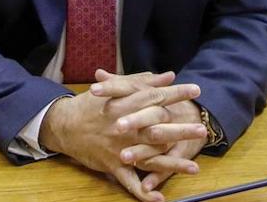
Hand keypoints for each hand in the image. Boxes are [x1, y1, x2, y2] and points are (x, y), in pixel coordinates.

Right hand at [40, 70, 205, 201]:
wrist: (63, 125)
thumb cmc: (90, 105)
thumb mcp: (114, 89)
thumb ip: (142, 82)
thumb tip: (168, 76)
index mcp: (124, 105)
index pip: (154, 98)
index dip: (175, 94)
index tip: (195, 90)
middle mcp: (124, 128)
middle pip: (156, 129)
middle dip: (180, 130)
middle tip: (202, 130)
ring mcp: (119, 149)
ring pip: (149, 158)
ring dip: (172, 164)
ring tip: (194, 167)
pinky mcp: (113, 165)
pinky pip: (130, 182)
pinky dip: (144, 192)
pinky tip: (160, 198)